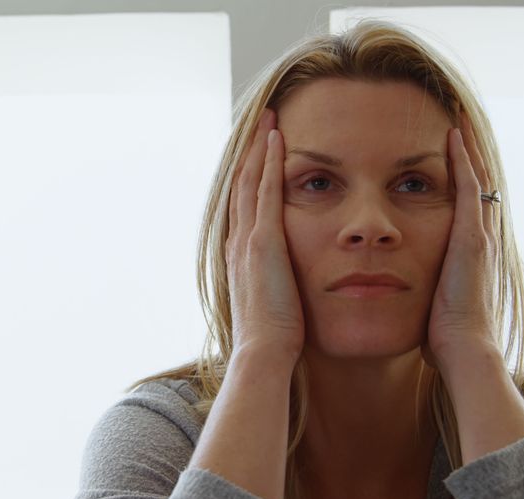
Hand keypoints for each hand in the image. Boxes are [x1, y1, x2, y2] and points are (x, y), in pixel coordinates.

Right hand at [226, 109, 305, 360]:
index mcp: (241, 257)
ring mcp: (248, 239)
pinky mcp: (264, 240)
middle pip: (242, 185)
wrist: (263, 353)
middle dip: (251, 152)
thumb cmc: (273, 341)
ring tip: (269, 118)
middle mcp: (238, 242)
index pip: (244, 206)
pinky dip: (270, 162)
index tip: (259, 154)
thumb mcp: (273, 307)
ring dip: (259, 147)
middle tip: (262, 122)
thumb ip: (277, 289)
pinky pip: (266, 190)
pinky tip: (279, 139)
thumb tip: (285, 289)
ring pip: (250, 180)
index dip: (250, 177)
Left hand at [421, 111, 500, 370]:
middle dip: (465, 154)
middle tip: (455, 121)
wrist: (461, 350)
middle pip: (475, 184)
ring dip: (465, 148)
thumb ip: (419, 285)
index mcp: (467, 252)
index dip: (456, 177)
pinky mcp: (473, 238)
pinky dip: (462, 161)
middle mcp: (479, 238)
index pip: (462, 204)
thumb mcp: (428, 299)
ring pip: (475, 179)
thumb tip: (395, 285)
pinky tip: (452, 136)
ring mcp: (479, 236)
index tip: (443, 152)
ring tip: (455, 117)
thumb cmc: (440, 334)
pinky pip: (469, 188)